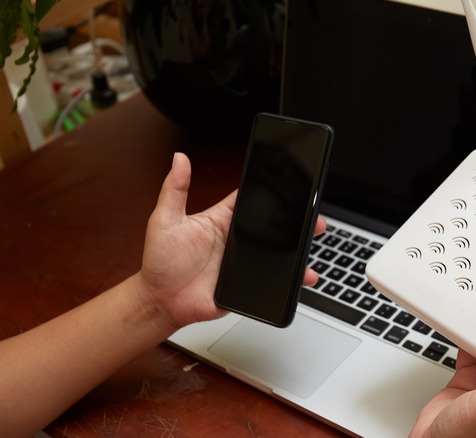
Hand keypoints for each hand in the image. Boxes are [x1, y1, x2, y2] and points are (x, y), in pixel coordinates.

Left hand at [135, 153, 325, 331]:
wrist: (160, 302)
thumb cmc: (159, 262)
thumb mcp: (164, 220)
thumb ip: (174, 189)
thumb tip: (179, 158)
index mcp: (220, 220)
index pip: (249, 199)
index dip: (269, 190)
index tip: (290, 182)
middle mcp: (235, 239)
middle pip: (271, 225)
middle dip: (295, 219)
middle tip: (312, 214)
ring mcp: (243, 262)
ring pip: (276, 253)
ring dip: (297, 249)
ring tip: (312, 242)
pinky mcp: (247, 285)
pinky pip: (272, 281)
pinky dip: (289, 280)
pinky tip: (302, 276)